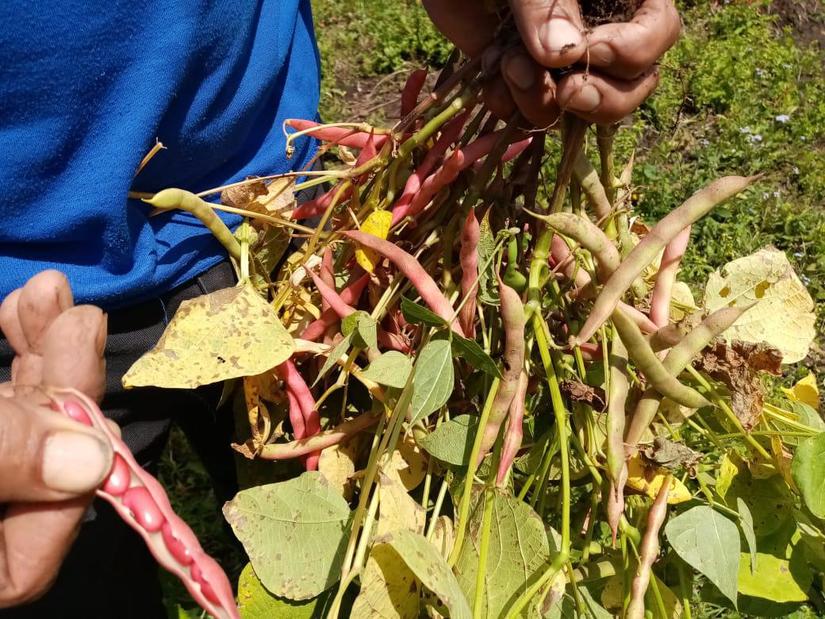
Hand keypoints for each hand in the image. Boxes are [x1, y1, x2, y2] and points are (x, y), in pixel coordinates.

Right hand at [0, 271, 110, 606]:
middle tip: (82, 319)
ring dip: (43, 353)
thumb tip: (91, 464)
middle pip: (36, 473)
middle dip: (65, 388)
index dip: (66, 490)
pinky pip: (0, 403)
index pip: (29, 556)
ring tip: (51, 294)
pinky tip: (25, 306)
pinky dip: (17, 353)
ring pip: (20, 423)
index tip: (83, 419)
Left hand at [423, 0, 680, 125]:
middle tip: (565, 93)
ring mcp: (559, 63)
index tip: (590, 50)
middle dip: (598, 100)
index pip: (659, 33)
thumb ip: (546, 3)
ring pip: (578, 109)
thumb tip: (562, 55)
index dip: (633, 53)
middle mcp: (597, 31)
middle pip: (631, 88)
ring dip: (540, 100)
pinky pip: (529, 114)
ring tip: (506, 64)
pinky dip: (507, 104)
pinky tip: (490, 70)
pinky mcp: (522, 82)